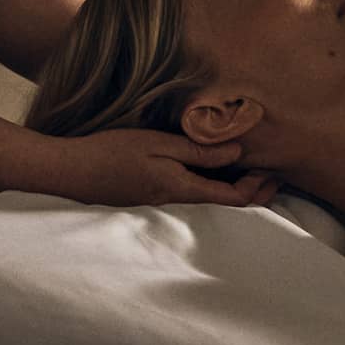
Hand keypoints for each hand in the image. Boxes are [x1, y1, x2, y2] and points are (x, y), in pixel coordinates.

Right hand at [36, 127, 280, 207]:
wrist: (70, 171)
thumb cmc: (111, 152)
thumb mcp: (157, 145)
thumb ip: (197, 151)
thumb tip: (238, 152)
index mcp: (181, 187)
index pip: (233, 197)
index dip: (259, 188)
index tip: (274, 170)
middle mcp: (175, 199)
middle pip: (224, 200)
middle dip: (252, 189)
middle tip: (274, 172)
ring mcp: (160, 198)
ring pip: (207, 195)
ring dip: (232, 184)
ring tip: (249, 164)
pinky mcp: (147, 192)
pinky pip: (188, 189)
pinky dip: (209, 180)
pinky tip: (209, 163)